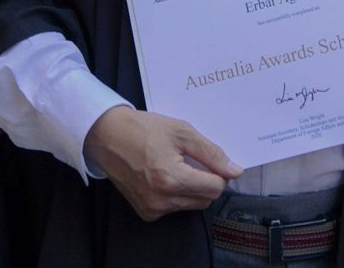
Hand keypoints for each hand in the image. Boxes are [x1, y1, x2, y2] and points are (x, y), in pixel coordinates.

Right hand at [85, 106, 242, 220]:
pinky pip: (175, 207)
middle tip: (192, 158)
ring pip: (192, 204)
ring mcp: (152, 209)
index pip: (215, 188)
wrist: (109, 137)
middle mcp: (162, 200)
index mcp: (172, 178)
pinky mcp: (146, 213)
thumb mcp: (182, 131)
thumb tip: (234, 170)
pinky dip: (177, 193)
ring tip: (175, 164)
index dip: (219, 172)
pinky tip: (164, 174)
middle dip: (206, 180)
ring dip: (192, 187)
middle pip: (205, 199)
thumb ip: (211, 153)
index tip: (212, 159)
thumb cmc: (144, 129)